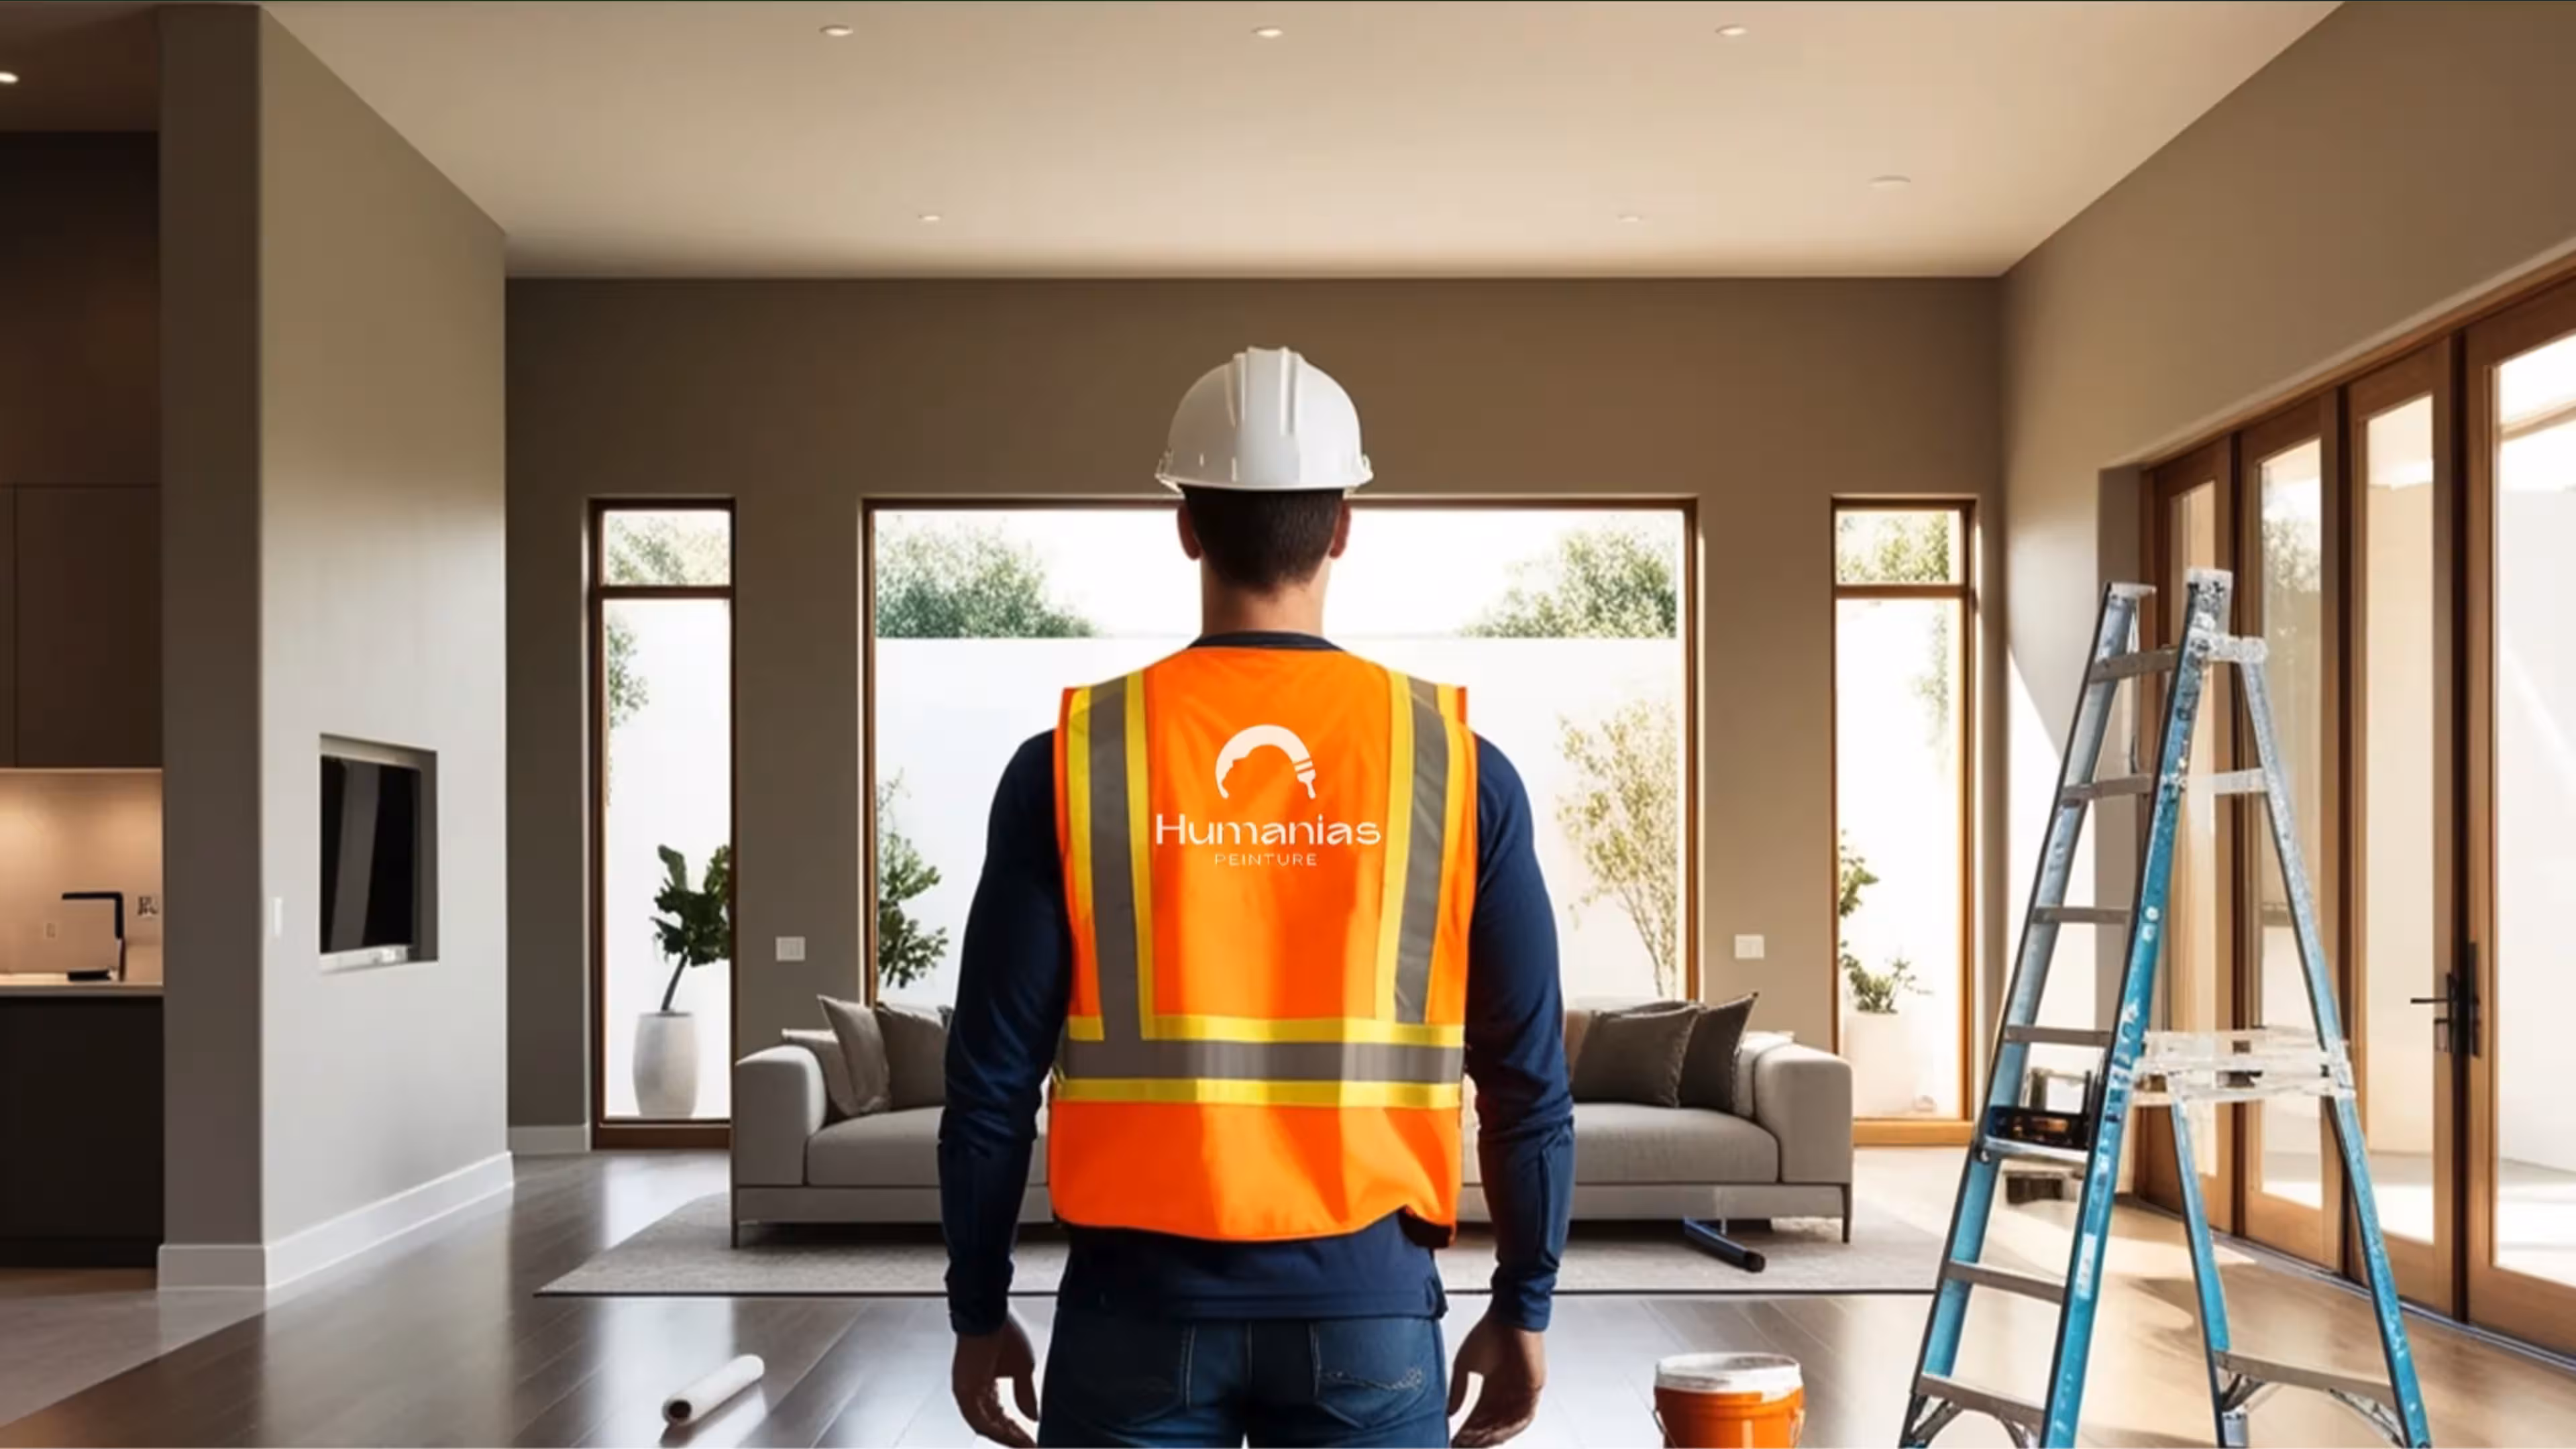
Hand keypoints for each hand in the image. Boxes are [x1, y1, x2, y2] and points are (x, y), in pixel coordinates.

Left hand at [952, 1314, 1039, 1446]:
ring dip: (1005, 1437)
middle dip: (1011, 1438)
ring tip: (1022, 1444)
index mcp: (983, 1386)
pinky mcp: (965, 1390)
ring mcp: (967, 1392)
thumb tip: (1033, 1417)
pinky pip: (978, 1419)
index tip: (1030, 1442)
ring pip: (984, 1425)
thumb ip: (1025, 1395)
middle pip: (991, 1425)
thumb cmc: (1001, 1333)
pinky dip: (995, 1429)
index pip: (999, 1417)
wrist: (988, 1314)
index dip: (1015, 1432)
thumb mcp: (1021, 1369)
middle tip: (1028, 1446)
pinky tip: (1010, 1435)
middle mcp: (972, 1392)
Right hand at [1447, 1310, 1544, 1446]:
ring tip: (1477, 1443)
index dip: (1468, 1432)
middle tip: (1464, 1446)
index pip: (1479, 1418)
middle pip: (1492, 1425)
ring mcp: (1521, 1393)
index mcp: (1490, 1388)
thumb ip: (1459, 1391)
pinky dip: (1511, 1427)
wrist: (1511, 1317)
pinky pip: (1525, 1415)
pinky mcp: (1533, 1389)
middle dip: (1478, 1438)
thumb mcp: (1465, 1366)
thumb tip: (1449, 1414)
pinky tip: (1499, 1435)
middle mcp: (1506, 1394)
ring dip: (1492, 1436)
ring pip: (1507, 1424)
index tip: (1455, 1441)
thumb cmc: (1490, 1334)